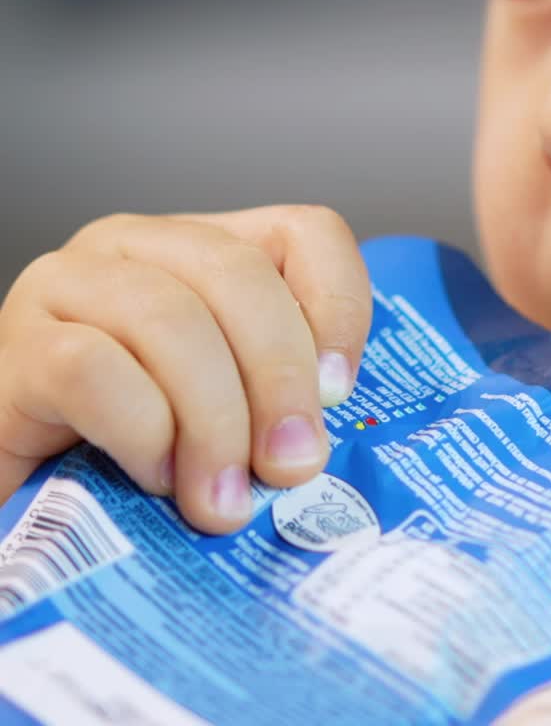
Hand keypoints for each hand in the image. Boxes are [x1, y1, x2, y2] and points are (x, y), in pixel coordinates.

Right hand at [0, 205, 371, 533]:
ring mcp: (67, 285)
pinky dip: (141, 430)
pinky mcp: (15, 348)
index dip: (338, 305)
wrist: (21, 491)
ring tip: (224, 498)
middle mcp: (137, 246)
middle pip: (240, 274)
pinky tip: (155, 476)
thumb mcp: (224, 408)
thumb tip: (318, 441)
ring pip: (171, 320)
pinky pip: (92, 369)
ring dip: (215, 420)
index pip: (306, 231)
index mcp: (206, 246)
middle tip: (292, 466)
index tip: (339, 393)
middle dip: (279, 377)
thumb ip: (274, 399)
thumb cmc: (127, 446)